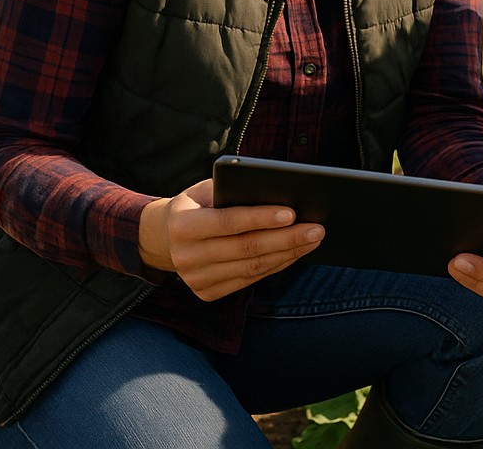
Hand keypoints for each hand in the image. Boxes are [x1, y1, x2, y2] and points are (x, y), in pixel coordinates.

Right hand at [138, 178, 323, 300]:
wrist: (166, 237)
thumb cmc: (199, 204)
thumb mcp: (207, 189)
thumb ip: (235, 191)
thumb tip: (282, 194)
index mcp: (181, 225)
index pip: (228, 222)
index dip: (261, 218)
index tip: (292, 212)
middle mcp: (185, 256)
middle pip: (245, 249)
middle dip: (286, 239)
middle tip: (317, 228)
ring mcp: (195, 279)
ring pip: (251, 268)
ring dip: (287, 254)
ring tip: (313, 240)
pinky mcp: (206, 293)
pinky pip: (249, 281)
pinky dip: (276, 266)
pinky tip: (295, 254)